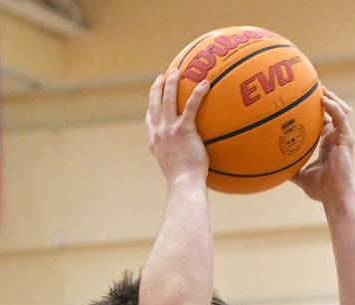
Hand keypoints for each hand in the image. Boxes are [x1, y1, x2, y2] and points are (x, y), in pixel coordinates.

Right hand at [145, 70, 209, 184]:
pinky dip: (198, 93)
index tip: (154, 98)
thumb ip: (178, 160)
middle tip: (162, 76)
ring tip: (178, 70)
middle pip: (155, 103)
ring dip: (172, 82)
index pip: (150, 120)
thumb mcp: (175, 171)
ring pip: (168, 98)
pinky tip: (205, 84)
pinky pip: (192, 106)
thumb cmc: (183, 182)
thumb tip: (189, 163)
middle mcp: (159, 132)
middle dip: (157, 87)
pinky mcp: (184, 129)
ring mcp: (170, 129)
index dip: (151, 106)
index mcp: (155, 141)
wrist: (184, 183)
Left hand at [292, 88, 354, 202]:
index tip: (304, 100)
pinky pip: (341, 117)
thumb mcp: (301, 177)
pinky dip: (333, 107)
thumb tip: (274, 167)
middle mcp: (337, 138)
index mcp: (329, 144)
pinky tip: (322, 99)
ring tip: (319, 88)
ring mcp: (344, 138)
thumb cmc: (322, 190)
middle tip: (311, 87)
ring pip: (342, 110)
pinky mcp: (347, 139)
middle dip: (326, 98)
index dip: (317, 110)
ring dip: (331, 98)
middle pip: (335, 111)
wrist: (335, 197)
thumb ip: (291, 169)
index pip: (325, 120)